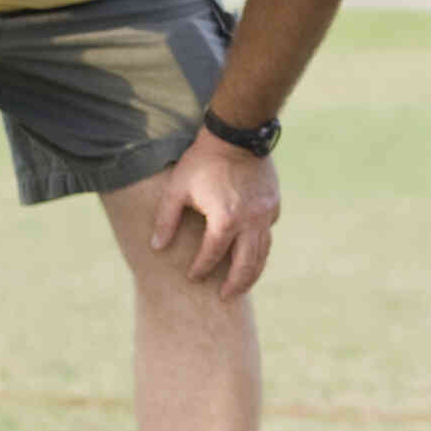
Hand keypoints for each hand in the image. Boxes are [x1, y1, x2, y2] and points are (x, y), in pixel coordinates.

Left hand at [150, 127, 281, 299]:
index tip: (193, 277)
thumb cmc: (202, 161)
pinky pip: (268, 233)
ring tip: (242, 286)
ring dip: (252, 272)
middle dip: (235, 284)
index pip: (212, 255)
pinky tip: (253, 253)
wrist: (237, 134)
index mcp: (225, 220)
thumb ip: (166, 220)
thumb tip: (156, 248)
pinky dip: (261, 248)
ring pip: (263, 252)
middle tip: (225, 297)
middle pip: (246, 264)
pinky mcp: (273, 203)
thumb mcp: (177, 189)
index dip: (200, 269)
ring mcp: (265, 213)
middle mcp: (250, 221)